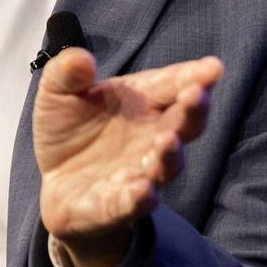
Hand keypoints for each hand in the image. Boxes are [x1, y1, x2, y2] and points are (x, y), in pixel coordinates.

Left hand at [34, 49, 222, 266]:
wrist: (53, 181)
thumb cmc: (68, 130)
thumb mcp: (57, 92)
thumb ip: (67, 72)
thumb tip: (80, 61)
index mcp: (143, 101)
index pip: (174, 85)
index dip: (194, 76)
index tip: (213, 67)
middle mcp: (152, 136)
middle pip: (183, 124)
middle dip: (193, 111)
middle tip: (197, 95)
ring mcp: (139, 172)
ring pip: (166, 166)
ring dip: (170, 155)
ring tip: (168, 140)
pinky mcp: (118, 205)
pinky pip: (133, 203)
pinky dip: (140, 198)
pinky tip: (143, 190)